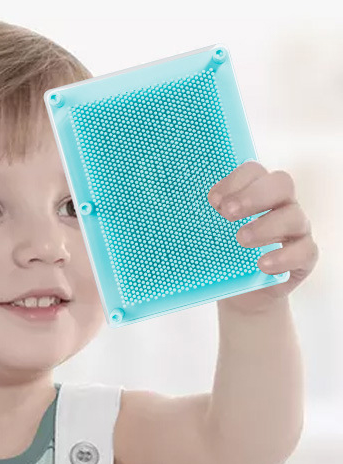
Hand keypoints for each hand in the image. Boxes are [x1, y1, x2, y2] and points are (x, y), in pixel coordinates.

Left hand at [207, 160, 318, 313]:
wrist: (241, 292)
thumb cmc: (222, 252)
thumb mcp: (208, 232)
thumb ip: (196, 216)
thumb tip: (158, 207)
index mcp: (256, 191)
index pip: (253, 171)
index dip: (234, 181)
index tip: (211, 200)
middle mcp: (281, 204)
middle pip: (281, 183)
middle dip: (253, 195)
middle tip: (226, 213)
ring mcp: (297, 228)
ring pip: (294, 216)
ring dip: (265, 227)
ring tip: (240, 239)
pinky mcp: (305, 255)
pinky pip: (305, 250)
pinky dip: (284, 256)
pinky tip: (263, 264)